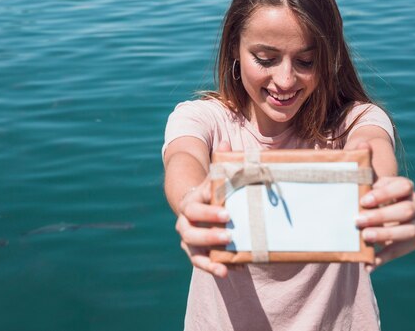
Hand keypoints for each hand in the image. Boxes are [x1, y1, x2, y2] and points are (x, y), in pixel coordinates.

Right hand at [175, 141, 231, 277]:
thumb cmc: (211, 190)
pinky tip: (228, 272)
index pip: (194, 207)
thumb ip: (221, 162)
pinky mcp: (195, 251)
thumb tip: (227, 142)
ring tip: (226, 264)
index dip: (209, 211)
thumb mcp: (215, 176)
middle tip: (229, 236)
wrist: (197, 204)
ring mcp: (188, 237)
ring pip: (192, 249)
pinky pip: (200, 261)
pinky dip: (212, 267)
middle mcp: (185, 221)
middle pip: (190, 230)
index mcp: (190, 201)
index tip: (228, 213)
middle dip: (210, 234)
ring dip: (209, 257)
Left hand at [356, 176, 414, 272]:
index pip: (403, 187)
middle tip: (358, 221)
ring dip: (385, 235)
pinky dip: (383, 258)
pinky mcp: (413, 241)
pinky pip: (401, 250)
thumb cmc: (367, 195)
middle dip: (381, 216)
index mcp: (405, 187)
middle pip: (406, 210)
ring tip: (364, 237)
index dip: (384, 194)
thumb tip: (347, 193)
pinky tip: (368, 265)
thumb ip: (361, 188)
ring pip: (408, 231)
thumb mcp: (366, 187)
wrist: (375, 208)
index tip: (363, 201)